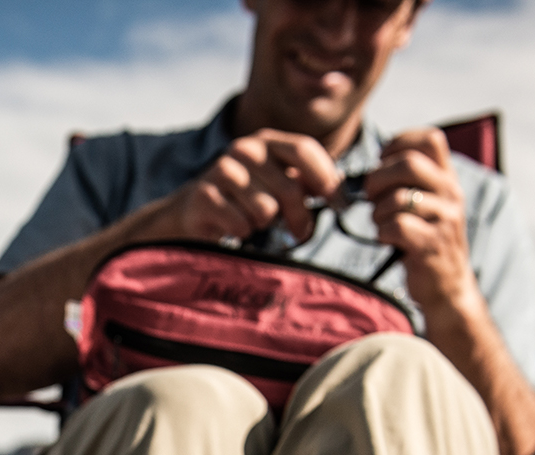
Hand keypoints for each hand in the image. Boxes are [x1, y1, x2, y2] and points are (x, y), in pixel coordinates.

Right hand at [155, 130, 343, 246]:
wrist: (193, 211)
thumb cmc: (245, 200)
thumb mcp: (278, 185)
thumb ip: (306, 185)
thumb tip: (342, 199)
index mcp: (268, 142)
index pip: (305, 150)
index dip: (327, 179)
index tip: (340, 206)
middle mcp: (245, 149)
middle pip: (290, 188)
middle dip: (300, 218)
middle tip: (300, 233)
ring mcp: (222, 170)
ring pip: (266, 210)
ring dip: (265, 225)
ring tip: (254, 222)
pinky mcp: (204, 195)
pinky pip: (241, 224)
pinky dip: (242, 232)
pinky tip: (233, 227)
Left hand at [365, 128, 477, 316]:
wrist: (447, 285)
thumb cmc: (425, 240)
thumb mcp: (425, 204)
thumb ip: (408, 182)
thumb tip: (372, 169)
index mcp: (447, 178)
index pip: (430, 139)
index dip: (399, 143)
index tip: (382, 162)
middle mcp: (451, 193)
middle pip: (409, 163)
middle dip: (378, 178)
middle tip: (371, 197)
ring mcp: (444, 218)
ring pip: (398, 198)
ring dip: (378, 212)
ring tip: (381, 224)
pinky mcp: (432, 244)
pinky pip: (396, 226)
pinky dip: (382, 232)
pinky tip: (387, 239)